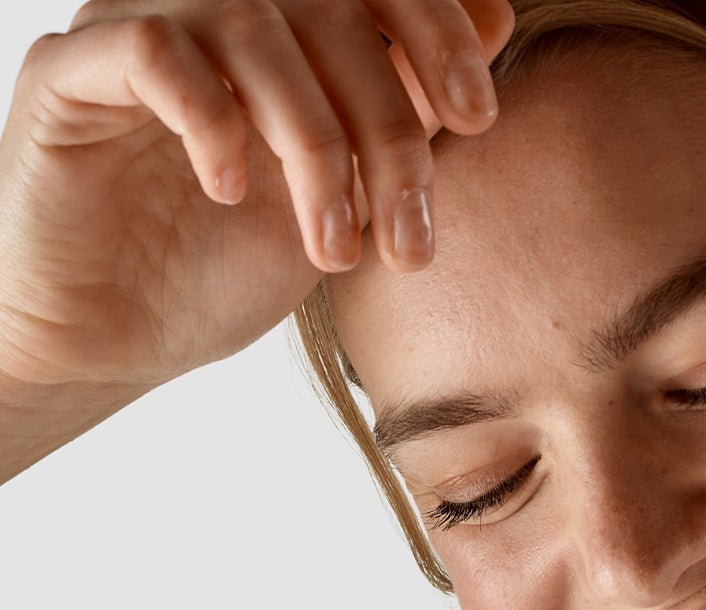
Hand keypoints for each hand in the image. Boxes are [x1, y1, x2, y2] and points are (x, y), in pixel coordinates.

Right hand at [0, 0, 512, 392]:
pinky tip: (229, 189)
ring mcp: (134, 24)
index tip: (477, 117)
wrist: (113, 340)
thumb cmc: (222, 268)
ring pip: (251, 26)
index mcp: (278, 26)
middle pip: (325, 9)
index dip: (435, 30)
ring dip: (314, 146)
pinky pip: (152, 50)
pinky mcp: (70, 73)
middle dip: (388, 125)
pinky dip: (211, 118)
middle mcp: (208, 7)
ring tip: (331, 248)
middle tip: (409, 235)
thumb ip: (404, 107)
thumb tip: (495, 15)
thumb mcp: (343, 195)